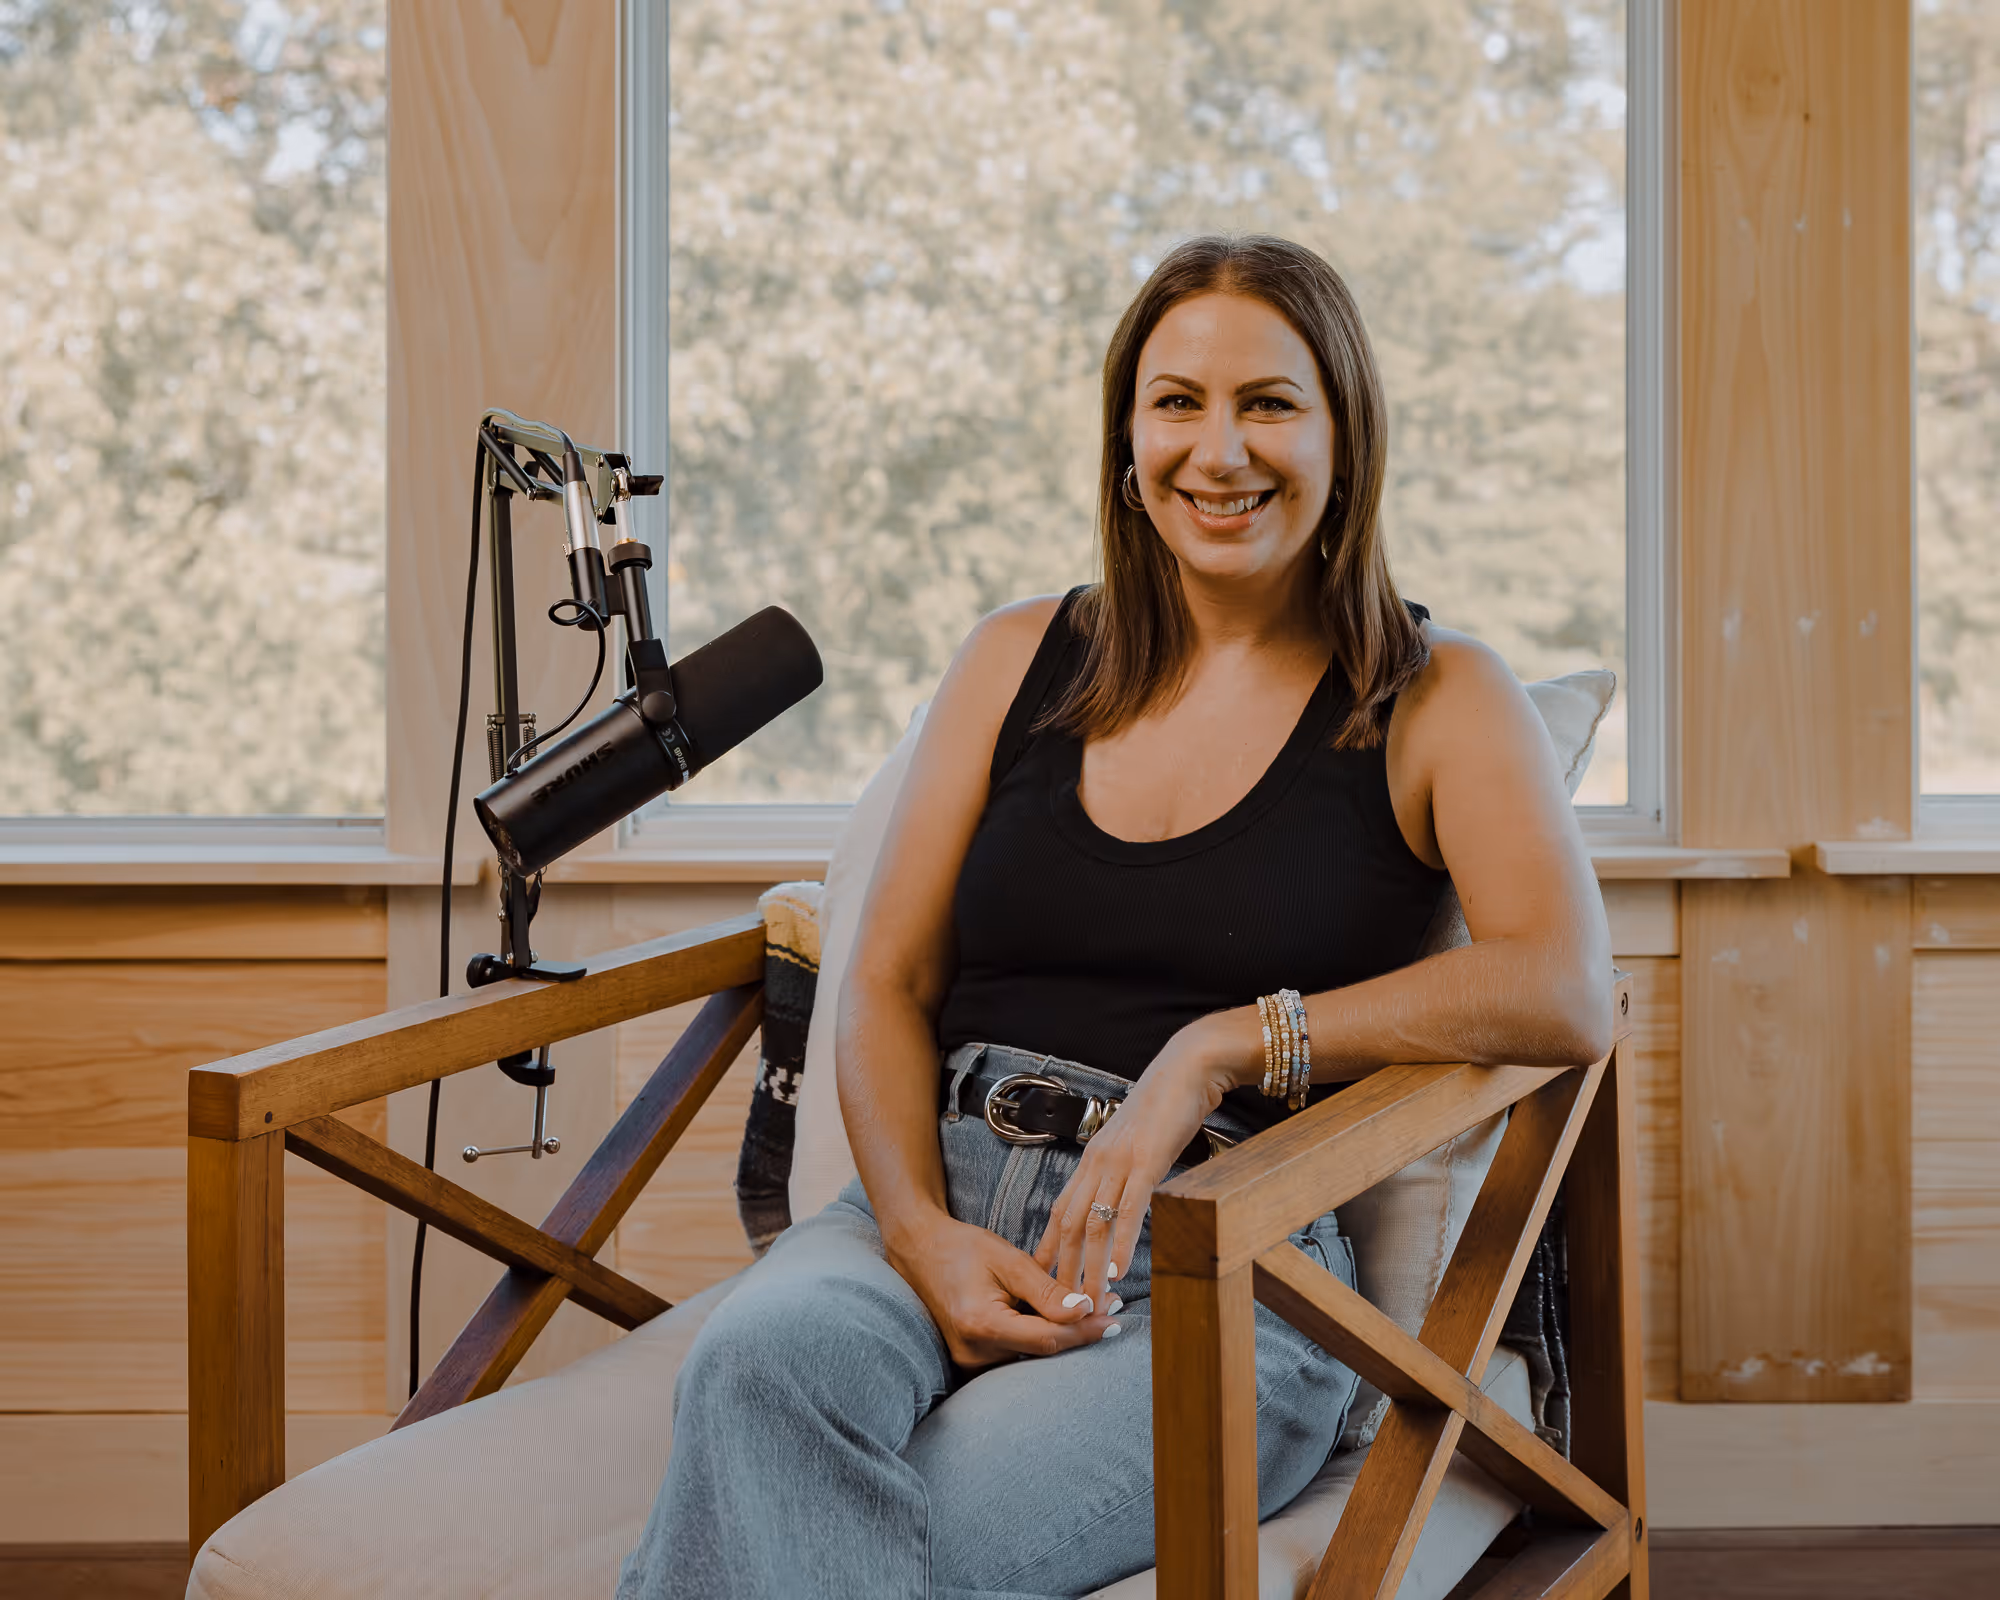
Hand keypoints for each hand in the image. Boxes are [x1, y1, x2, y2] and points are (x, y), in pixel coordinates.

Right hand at [884, 1210, 1115, 1368]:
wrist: (920, 1251)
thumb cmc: (963, 1248)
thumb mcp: (1008, 1260)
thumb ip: (1046, 1290)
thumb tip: (1085, 1310)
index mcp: (981, 1324)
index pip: (1048, 1339)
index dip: (1085, 1330)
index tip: (1114, 1317)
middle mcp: (973, 1352)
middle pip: (1042, 1352)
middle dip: (1080, 1332)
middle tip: (1114, 1309)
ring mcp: (969, 1361)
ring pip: (1031, 1356)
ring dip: (1062, 1335)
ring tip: (1092, 1311)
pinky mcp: (971, 1360)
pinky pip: (1016, 1354)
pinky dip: (1040, 1337)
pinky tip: (1059, 1319)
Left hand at [1032, 1019, 1243, 1311]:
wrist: (1188, 1068)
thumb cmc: (1167, 1105)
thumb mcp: (1136, 1142)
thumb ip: (1125, 1169)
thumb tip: (1124, 1197)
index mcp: (1093, 1159)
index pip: (1061, 1210)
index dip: (1049, 1248)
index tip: (1040, 1280)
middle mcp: (1097, 1162)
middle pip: (1069, 1225)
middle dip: (1062, 1270)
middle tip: (1058, 1307)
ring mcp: (1120, 1162)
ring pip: (1094, 1224)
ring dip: (1089, 1269)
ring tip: (1088, 1303)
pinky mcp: (1147, 1162)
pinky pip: (1128, 1209)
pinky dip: (1121, 1244)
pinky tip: (1118, 1271)